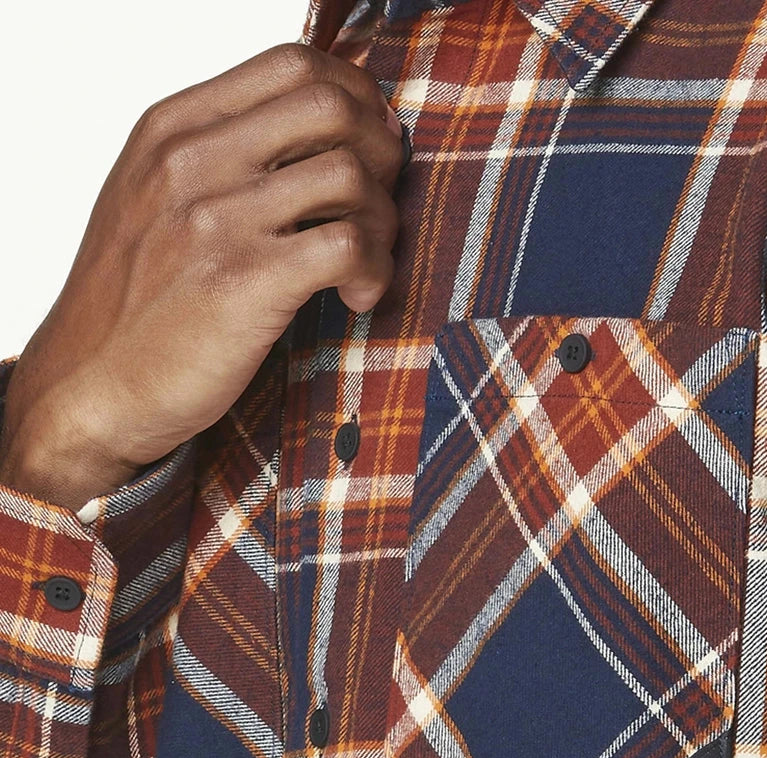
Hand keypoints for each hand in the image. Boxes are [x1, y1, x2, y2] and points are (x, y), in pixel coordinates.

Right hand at [0, 43, 404, 510]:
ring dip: (382, 223)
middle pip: (333, 106)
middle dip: (380, 155)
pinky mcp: (241, 282)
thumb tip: (319, 137)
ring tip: (365, 265)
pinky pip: (348, 244)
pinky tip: (357, 298)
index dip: (357, 100)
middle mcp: (190, 161)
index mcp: (173, 129)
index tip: (370, 150)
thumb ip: (223, 157)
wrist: (89, 388)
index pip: (293, 64)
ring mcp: (212, 219)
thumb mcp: (157, 201)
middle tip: (376, 207)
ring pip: (350, 174)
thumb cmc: (137, 303)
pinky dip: (375, 271)